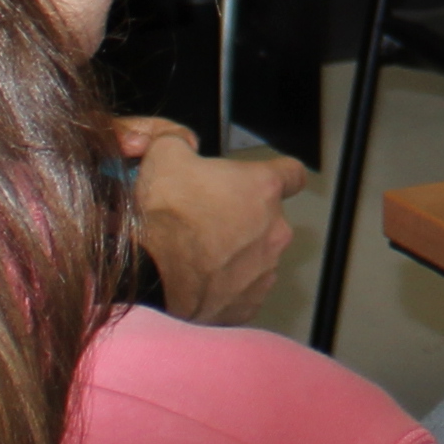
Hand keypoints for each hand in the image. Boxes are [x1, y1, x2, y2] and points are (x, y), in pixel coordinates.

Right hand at [111, 119, 307, 323]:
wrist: (150, 275)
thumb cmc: (164, 216)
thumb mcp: (164, 156)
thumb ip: (180, 141)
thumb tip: (182, 142)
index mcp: (263, 188)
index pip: (293, 174)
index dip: (277, 174)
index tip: (260, 181)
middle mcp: (274, 229)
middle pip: (269, 217)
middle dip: (245, 216)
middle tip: (209, 218)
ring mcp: (265, 269)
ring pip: (258, 254)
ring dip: (237, 252)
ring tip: (200, 253)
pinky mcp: (251, 303)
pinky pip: (244, 288)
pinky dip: (228, 284)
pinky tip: (200, 280)